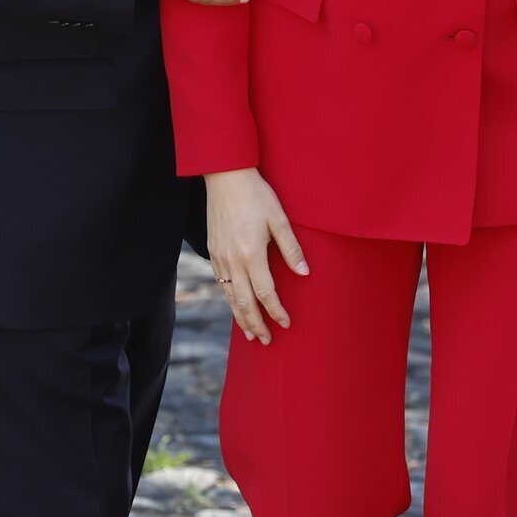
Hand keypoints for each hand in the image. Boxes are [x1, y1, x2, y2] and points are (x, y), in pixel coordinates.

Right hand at [205, 167, 309, 344]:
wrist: (225, 176)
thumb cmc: (256, 194)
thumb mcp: (279, 218)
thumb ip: (291, 248)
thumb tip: (304, 273)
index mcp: (252, 254)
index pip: (266, 293)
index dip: (277, 311)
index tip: (286, 324)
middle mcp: (233, 260)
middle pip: (245, 302)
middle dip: (257, 324)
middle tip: (267, 341)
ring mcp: (220, 257)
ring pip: (229, 296)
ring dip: (240, 317)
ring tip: (250, 334)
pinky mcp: (212, 251)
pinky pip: (220, 283)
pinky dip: (228, 300)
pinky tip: (234, 305)